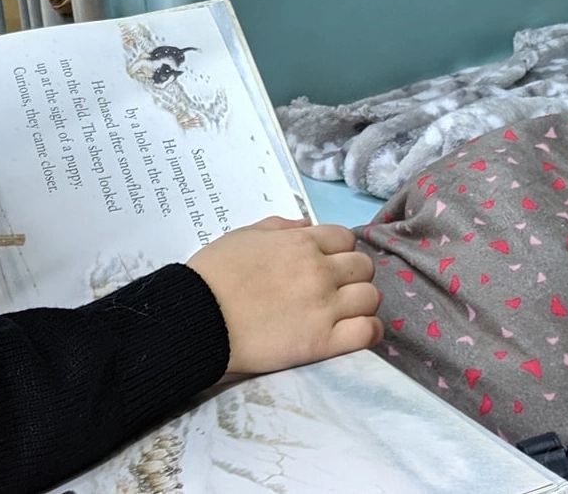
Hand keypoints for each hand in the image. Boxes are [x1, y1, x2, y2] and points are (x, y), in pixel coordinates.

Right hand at [187, 216, 382, 375]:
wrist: (197, 318)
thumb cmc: (213, 274)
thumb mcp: (243, 236)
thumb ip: (279, 227)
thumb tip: (307, 225)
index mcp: (302, 242)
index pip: (346, 238)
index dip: (339, 251)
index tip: (326, 265)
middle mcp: (319, 270)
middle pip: (364, 266)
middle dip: (352, 276)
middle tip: (334, 290)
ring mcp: (324, 307)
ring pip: (371, 297)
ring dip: (360, 303)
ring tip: (343, 313)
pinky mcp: (322, 342)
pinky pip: (367, 332)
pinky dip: (368, 331)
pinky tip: (354, 332)